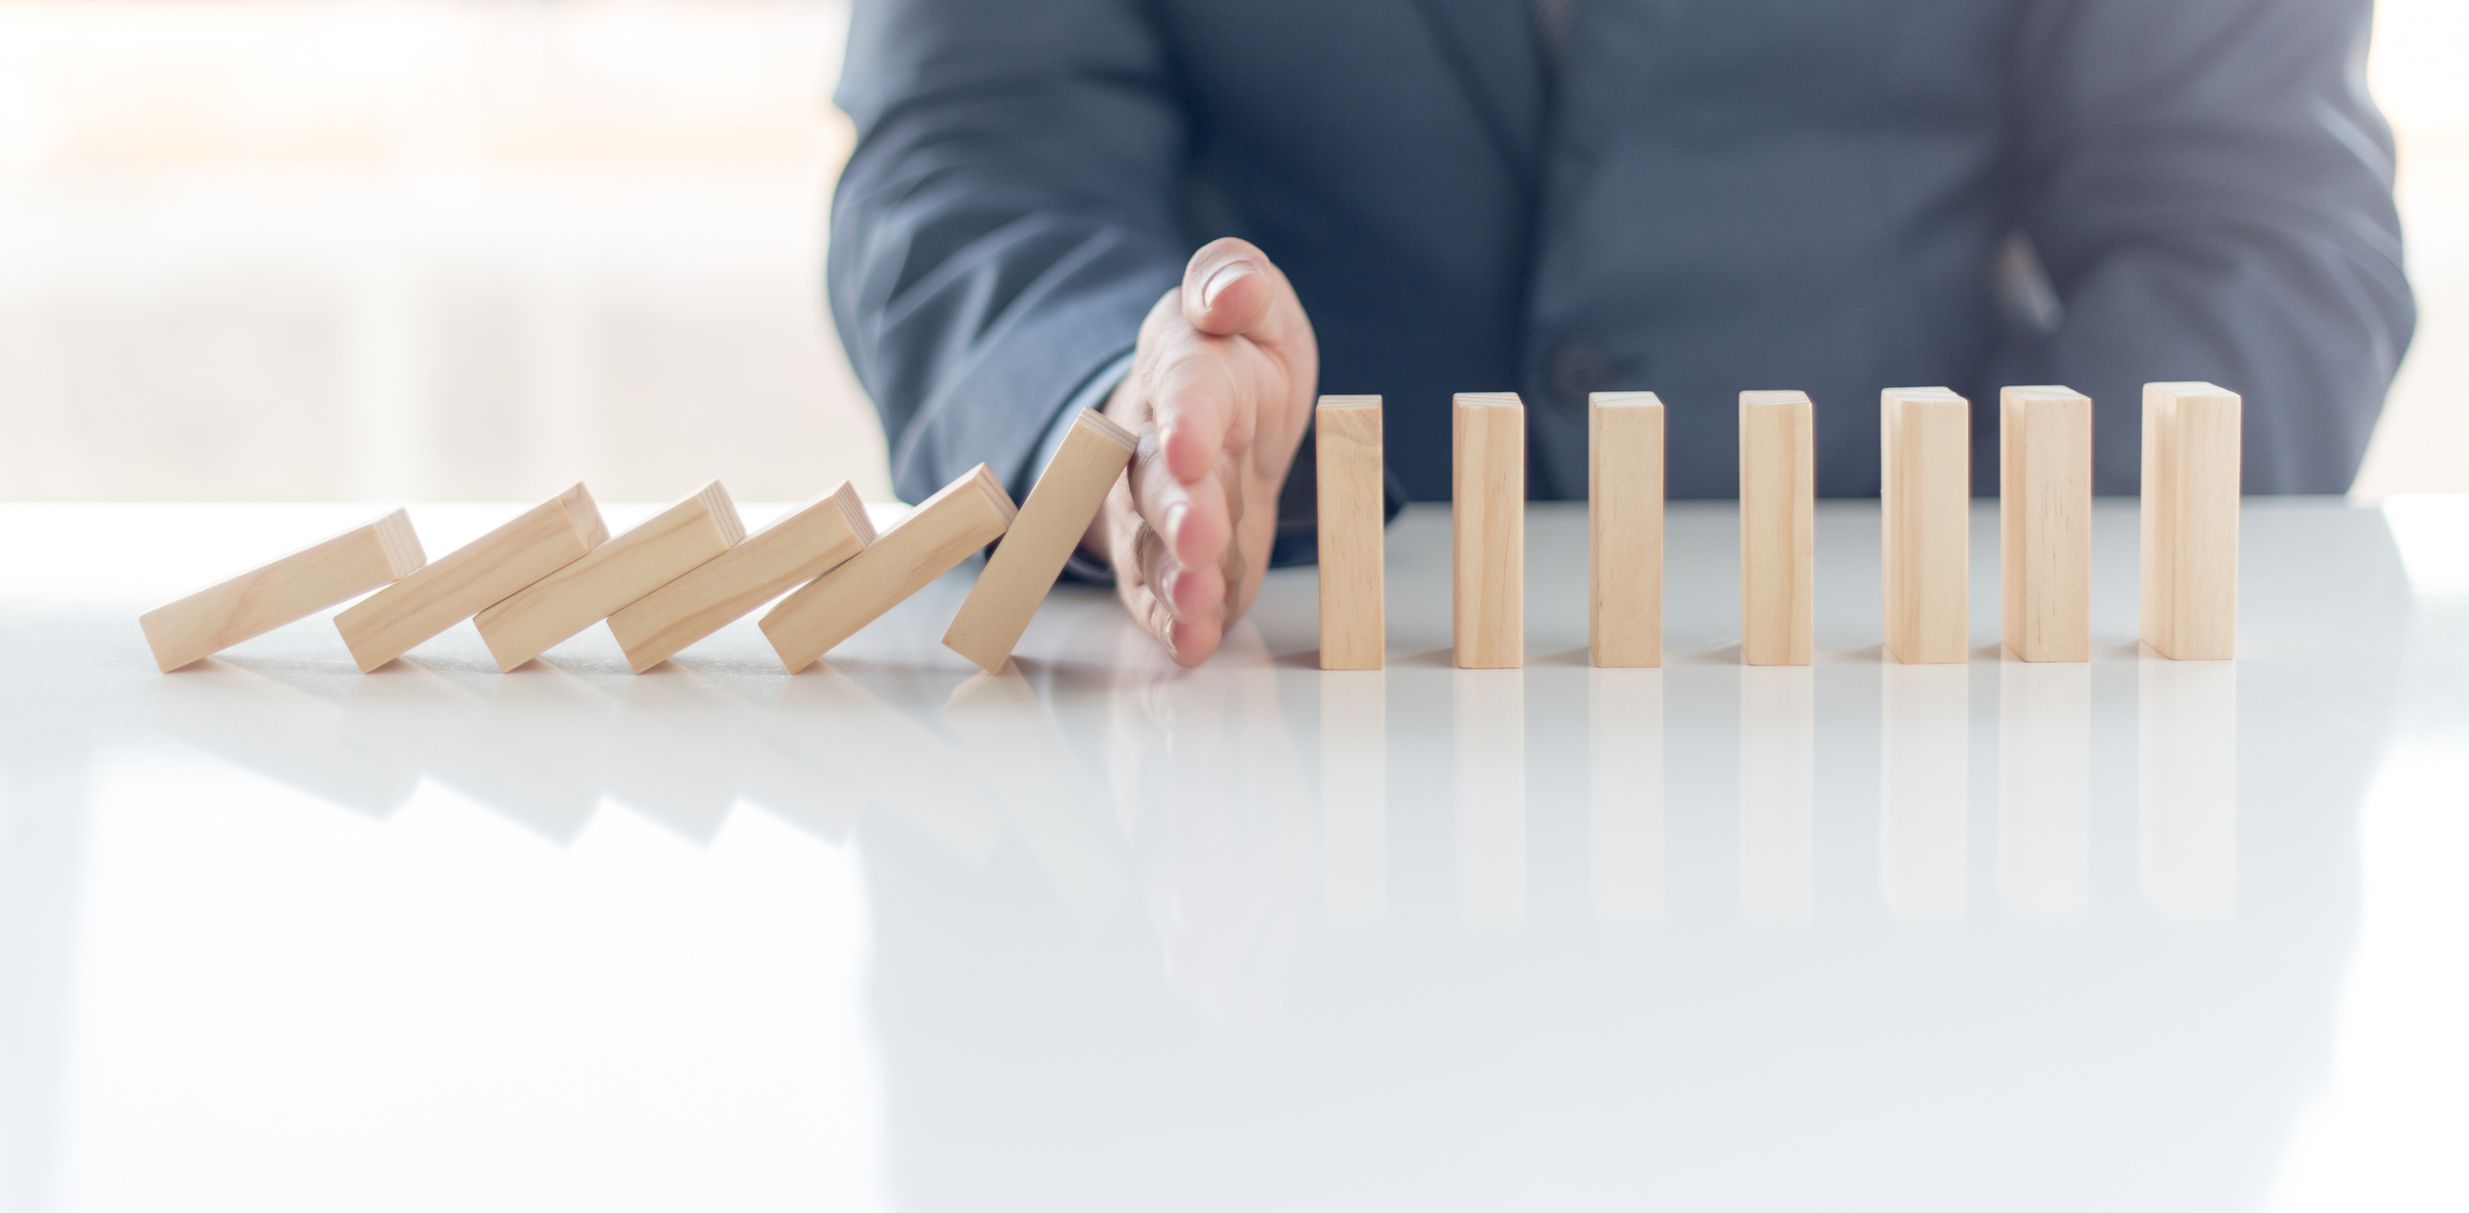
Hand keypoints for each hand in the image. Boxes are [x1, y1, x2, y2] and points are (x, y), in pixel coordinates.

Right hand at [1087, 238, 1317, 665]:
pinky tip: (1192, 641)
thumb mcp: (1256, 306)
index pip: (1183, 392)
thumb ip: (1236, 282)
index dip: (1186, 420)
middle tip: (1198, 542)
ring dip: (1173, 577)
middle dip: (1177, 512)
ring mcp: (1155, 509)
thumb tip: (1226, 291)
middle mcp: (1155, 444)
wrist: (1215, 416)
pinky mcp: (1166, 561)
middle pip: (1157, 480)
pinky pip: (1159, 593)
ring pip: (1152, 544)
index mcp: (1186, 371)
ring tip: (1198, 602)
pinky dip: (1173, 620)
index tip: (1191, 447)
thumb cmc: (1238, 358)